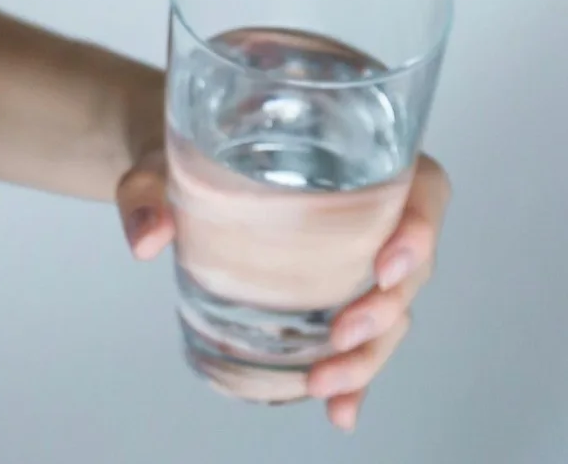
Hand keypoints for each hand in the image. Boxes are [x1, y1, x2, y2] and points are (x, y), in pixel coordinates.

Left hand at [116, 148, 450, 431]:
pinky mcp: (333, 296)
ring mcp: (355, 259)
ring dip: (368, 356)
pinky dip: (354, 378)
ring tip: (325, 384)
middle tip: (342, 335)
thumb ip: (148, 192)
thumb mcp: (160, 163)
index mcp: (356, 158)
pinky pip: (359, 339)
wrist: (174, 178)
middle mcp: (370, 211)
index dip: (420, 229)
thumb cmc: (185, 155)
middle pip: (409, 266)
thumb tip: (147, 237)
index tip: (386, 264)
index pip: (420, 188)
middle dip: (384, 309)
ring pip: (391, 312)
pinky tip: (340, 410)